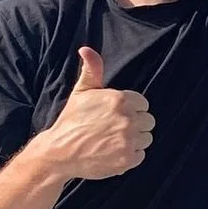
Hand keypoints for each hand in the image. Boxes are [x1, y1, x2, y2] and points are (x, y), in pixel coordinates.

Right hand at [42, 49, 154, 180]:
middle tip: (113, 129)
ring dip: (134, 140)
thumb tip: (86, 49)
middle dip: (135, 124)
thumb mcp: (82, 91)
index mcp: (120, 100)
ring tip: (113, 141)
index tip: (115, 115)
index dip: (131, 109)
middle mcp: (127, 119)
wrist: (59, 152)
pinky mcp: (127, 159)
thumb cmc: (71, 120)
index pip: (143, 104)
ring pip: (146, 138)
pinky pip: (141, 154)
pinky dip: (130, 156)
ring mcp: (128, 140)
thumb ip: (92, 69)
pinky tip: (113, 152)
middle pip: (148, 121)